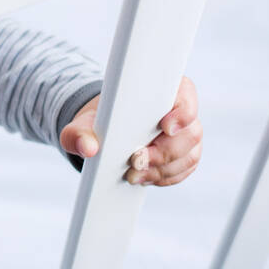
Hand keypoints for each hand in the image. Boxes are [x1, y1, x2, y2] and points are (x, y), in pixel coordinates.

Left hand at [59, 76, 201, 186]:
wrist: (104, 133)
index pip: (185, 95)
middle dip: (164, 153)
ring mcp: (185, 135)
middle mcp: (180, 111)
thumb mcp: (82, 125)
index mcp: (162, 90)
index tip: (165, 127)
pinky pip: (184, 170)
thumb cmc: (98, 122)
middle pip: (189, 134)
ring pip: (188, 155)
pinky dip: (164, 178)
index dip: (182, 113)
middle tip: (135, 162)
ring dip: (162, 169)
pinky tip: (145, 177)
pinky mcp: (184, 155)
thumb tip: (88, 148)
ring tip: (134, 175)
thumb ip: (78, 134)